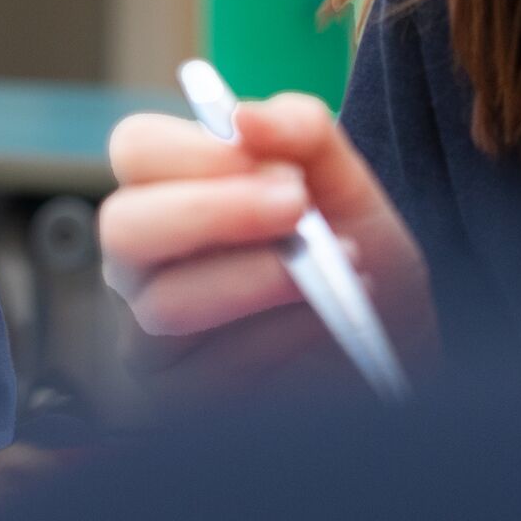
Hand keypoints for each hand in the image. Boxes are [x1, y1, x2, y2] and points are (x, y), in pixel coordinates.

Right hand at [98, 93, 434, 387]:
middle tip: (298, 206)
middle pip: (124, 226)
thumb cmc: (354, 259)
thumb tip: (244, 117)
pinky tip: (327, 320)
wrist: (395, 351)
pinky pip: (209, 372)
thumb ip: (304, 133)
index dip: (192, 149)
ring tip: (339, 265)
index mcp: (168, 193)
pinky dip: (279, 338)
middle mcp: (141, 264)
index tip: (264, 156)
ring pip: (165, 306)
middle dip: (214, 212)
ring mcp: (150, 338)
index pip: (135, 149)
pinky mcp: (178, 403)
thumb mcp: (348, 185)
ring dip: (259, 279)